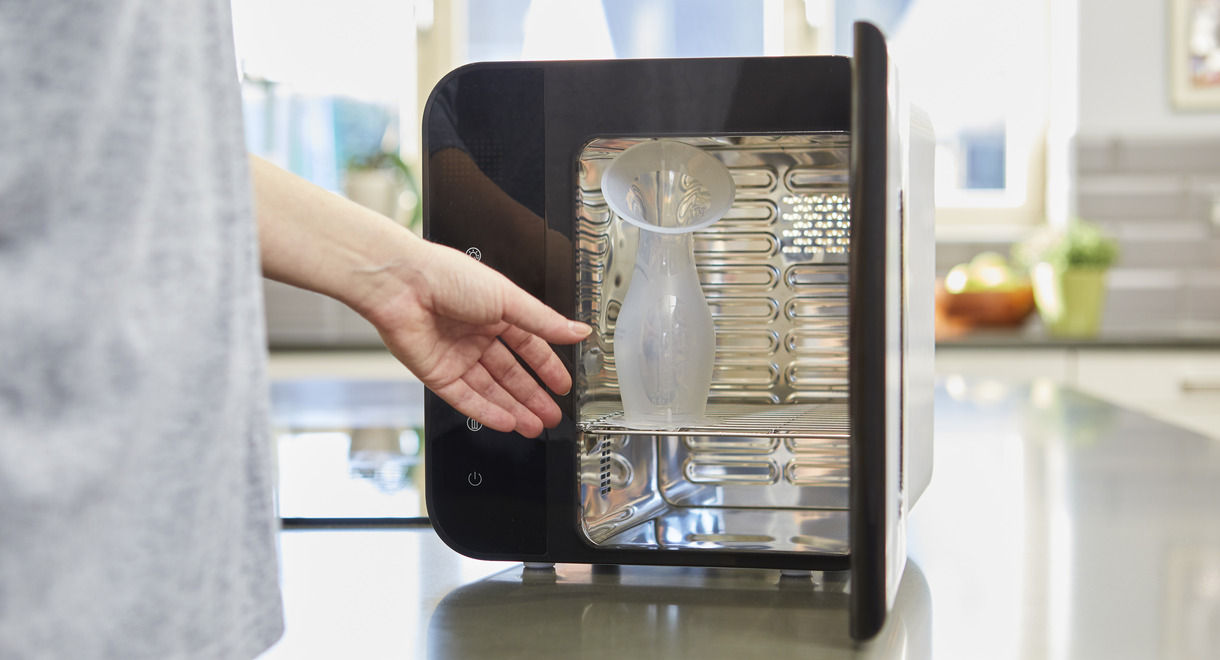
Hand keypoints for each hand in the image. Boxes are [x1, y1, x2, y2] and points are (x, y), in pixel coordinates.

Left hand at [364, 241, 590, 436]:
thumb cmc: (447, 276)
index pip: (528, 346)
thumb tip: (578, 330)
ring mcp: (456, 356)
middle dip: (532, 395)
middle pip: (511, 373)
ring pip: (491, 390)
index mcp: (494, 312)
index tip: (562, 385)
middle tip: (552, 415)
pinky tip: (507, 422)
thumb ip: (544, 322)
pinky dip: (486, 412)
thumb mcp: (508, 298)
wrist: (400, 285)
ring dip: (514, 408)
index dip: (546, 367)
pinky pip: (465, 399)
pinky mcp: (436, 374)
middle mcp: (475, 335)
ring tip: (536, 426)